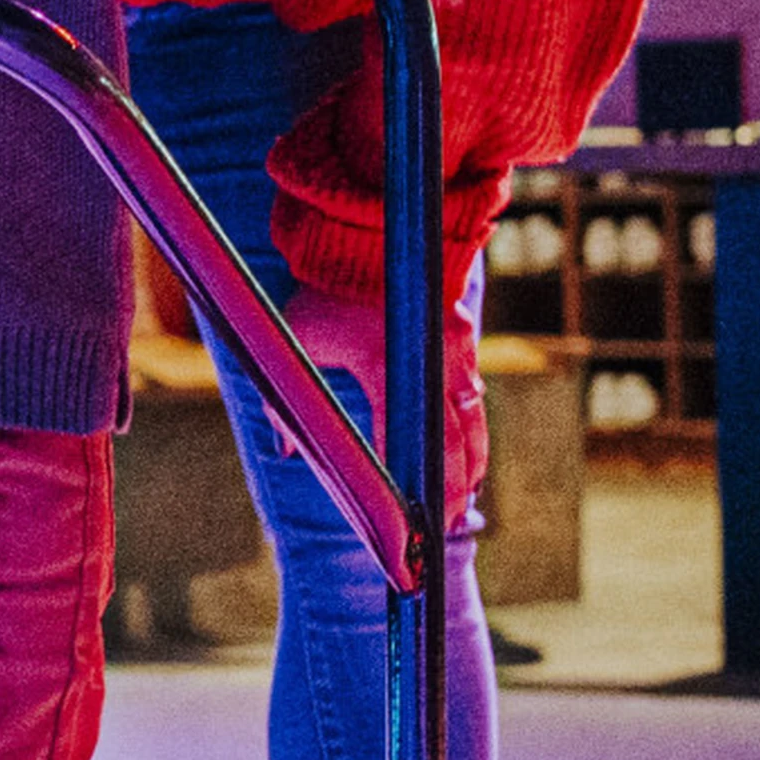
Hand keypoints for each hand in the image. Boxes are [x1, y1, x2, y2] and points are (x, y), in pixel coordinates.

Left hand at [284, 281, 490, 515]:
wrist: (375, 230)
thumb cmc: (327, 287)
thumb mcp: (298, 336)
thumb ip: (289, 397)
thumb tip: (285, 450)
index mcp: (389, 366)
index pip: (408, 442)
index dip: (413, 486)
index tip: (412, 523)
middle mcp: (432, 363)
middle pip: (454, 444)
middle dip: (452, 490)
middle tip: (444, 529)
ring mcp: (455, 351)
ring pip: (473, 423)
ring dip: (468, 466)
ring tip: (460, 506)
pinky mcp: (463, 341)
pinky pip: (474, 398)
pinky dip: (471, 432)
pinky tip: (467, 460)